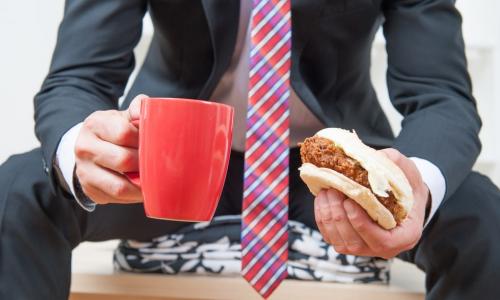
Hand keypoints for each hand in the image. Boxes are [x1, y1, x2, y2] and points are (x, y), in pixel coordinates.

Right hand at [74, 94, 146, 203]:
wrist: (91, 147)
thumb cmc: (115, 131)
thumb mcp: (124, 115)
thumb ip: (139, 108)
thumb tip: (149, 111)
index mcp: (95, 124)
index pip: (124, 133)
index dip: (144, 139)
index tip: (155, 142)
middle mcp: (85, 148)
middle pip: (123, 160)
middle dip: (145, 163)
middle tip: (159, 163)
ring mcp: (84, 171)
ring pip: (120, 186)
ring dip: (142, 185)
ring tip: (155, 180)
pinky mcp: (89, 190)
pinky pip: (117, 199)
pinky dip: (134, 196)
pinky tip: (143, 188)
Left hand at [314, 148, 429, 258]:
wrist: (400, 195)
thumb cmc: (405, 184)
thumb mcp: (406, 170)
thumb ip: (392, 163)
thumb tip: (372, 158)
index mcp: (406, 235)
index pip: (383, 242)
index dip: (362, 225)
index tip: (349, 203)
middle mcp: (387, 249)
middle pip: (356, 243)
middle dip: (339, 216)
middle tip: (333, 190)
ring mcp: (366, 248)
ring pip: (340, 242)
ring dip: (328, 216)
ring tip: (326, 191)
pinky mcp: (349, 243)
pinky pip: (331, 237)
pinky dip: (322, 219)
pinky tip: (322, 199)